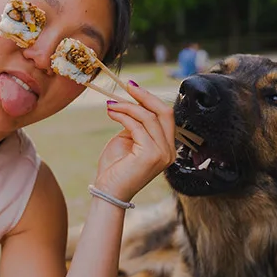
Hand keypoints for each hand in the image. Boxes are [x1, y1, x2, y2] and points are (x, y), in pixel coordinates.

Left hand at [95, 81, 175, 201]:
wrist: (108, 191)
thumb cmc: (115, 168)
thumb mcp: (128, 139)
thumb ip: (135, 124)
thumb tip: (133, 103)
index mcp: (166, 147)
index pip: (165, 116)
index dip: (150, 99)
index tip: (132, 87)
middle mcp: (169, 151)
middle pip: (164, 112)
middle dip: (145, 96)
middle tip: (127, 86)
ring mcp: (163, 154)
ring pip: (149, 117)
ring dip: (128, 106)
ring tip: (111, 104)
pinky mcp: (151, 155)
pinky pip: (137, 126)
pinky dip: (123, 115)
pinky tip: (111, 113)